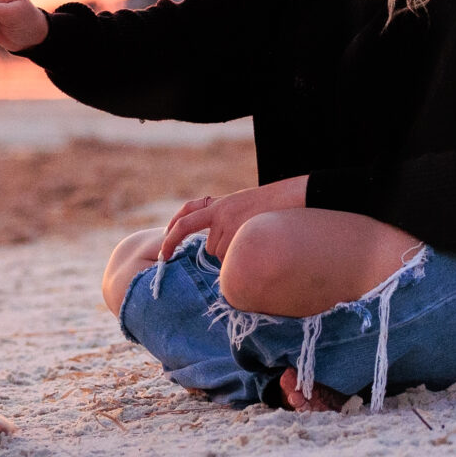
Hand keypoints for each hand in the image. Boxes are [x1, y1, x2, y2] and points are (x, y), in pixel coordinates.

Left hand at [158, 176, 307, 260]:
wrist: (292, 198)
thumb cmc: (270, 207)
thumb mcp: (242, 206)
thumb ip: (225, 220)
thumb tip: (216, 248)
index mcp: (219, 204)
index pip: (187, 215)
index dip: (172, 232)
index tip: (163, 252)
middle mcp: (219, 213)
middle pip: (210, 246)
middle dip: (224, 250)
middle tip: (244, 242)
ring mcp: (228, 223)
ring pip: (222, 254)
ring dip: (236, 253)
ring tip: (256, 237)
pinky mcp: (238, 233)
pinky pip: (232, 258)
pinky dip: (242, 258)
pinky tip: (257, 245)